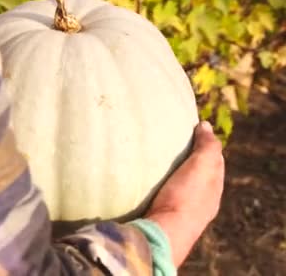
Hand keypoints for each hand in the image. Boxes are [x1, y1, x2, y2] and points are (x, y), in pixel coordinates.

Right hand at [145, 121, 224, 266]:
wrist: (163, 234)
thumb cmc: (185, 199)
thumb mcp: (202, 168)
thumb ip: (207, 147)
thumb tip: (206, 126)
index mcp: (213, 191)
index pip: (215, 163)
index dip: (206, 146)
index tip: (193, 131)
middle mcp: (200, 204)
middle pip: (197, 176)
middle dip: (188, 160)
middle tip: (172, 143)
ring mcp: (180, 212)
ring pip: (178, 187)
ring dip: (170, 174)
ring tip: (155, 159)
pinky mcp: (161, 217)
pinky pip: (162, 196)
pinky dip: (158, 185)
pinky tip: (146, 181)